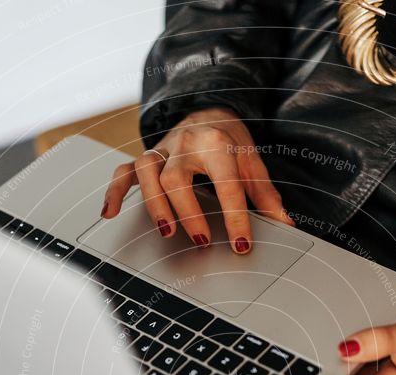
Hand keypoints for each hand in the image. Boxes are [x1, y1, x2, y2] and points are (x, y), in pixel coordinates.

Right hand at [101, 107, 293, 252]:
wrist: (208, 109)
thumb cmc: (230, 141)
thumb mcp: (252, 162)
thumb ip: (265, 195)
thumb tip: (285, 225)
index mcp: (216, 142)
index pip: (226, 183)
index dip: (235, 216)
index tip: (241, 243)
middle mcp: (184, 143)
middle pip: (177, 178)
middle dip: (189, 212)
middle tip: (202, 241)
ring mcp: (162, 150)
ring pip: (147, 172)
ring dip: (154, 204)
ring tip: (167, 232)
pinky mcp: (147, 158)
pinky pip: (124, 172)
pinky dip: (114, 192)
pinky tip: (110, 213)